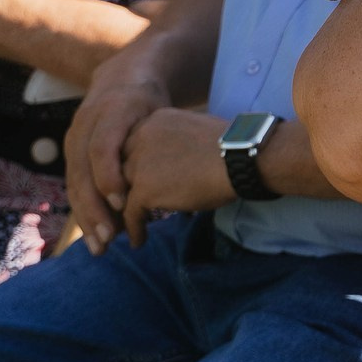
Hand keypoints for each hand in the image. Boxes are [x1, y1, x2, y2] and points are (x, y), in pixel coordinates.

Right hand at [64, 70, 166, 250]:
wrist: (122, 79)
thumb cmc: (152, 103)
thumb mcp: (162, 112)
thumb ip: (165, 138)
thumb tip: (182, 170)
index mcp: (113, 111)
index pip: (103, 148)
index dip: (109, 176)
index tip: (121, 203)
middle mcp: (86, 123)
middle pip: (83, 172)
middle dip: (94, 209)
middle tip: (110, 240)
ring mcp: (74, 137)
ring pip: (75, 183)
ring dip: (87, 218)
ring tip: (102, 247)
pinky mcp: (71, 151)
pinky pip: (75, 185)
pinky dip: (85, 210)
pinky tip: (97, 234)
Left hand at [113, 108, 235, 247]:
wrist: (241, 158)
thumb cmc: (232, 147)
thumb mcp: (194, 131)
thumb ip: (175, 142)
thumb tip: (176, 162)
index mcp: (154, 120)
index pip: (131, 145)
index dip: (133, 166)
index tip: (138, 182)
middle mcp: (140, 137)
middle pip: (120, 167)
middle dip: (123, 188)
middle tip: (128, 207)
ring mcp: (139, 164)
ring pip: (120, 191)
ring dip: (124, 211)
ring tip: (128, 227)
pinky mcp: (144, 189)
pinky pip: (129, 213)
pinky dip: (133, 229)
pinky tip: (139, 240)